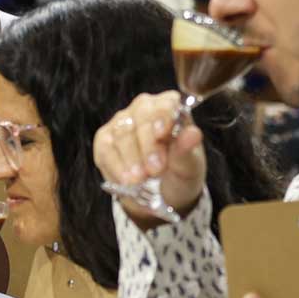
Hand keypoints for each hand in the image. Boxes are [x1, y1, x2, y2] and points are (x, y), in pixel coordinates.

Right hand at [94, 91, 206, 225]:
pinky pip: (106, 149)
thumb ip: (187, 151)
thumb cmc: (179, 173)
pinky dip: (116, 166)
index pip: (166, 102)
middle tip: (155, 170)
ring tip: (139, 180)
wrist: (162, 195)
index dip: (163, 116)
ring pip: (122, 133)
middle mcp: (144, 109)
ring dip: (131, 158)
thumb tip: (193, 134)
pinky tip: (125, 180)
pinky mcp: (105, 140)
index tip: (162, 134)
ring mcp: (122, 123)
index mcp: (170, 108)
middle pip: (141, 116)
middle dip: (147, 145)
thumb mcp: (189, 167)